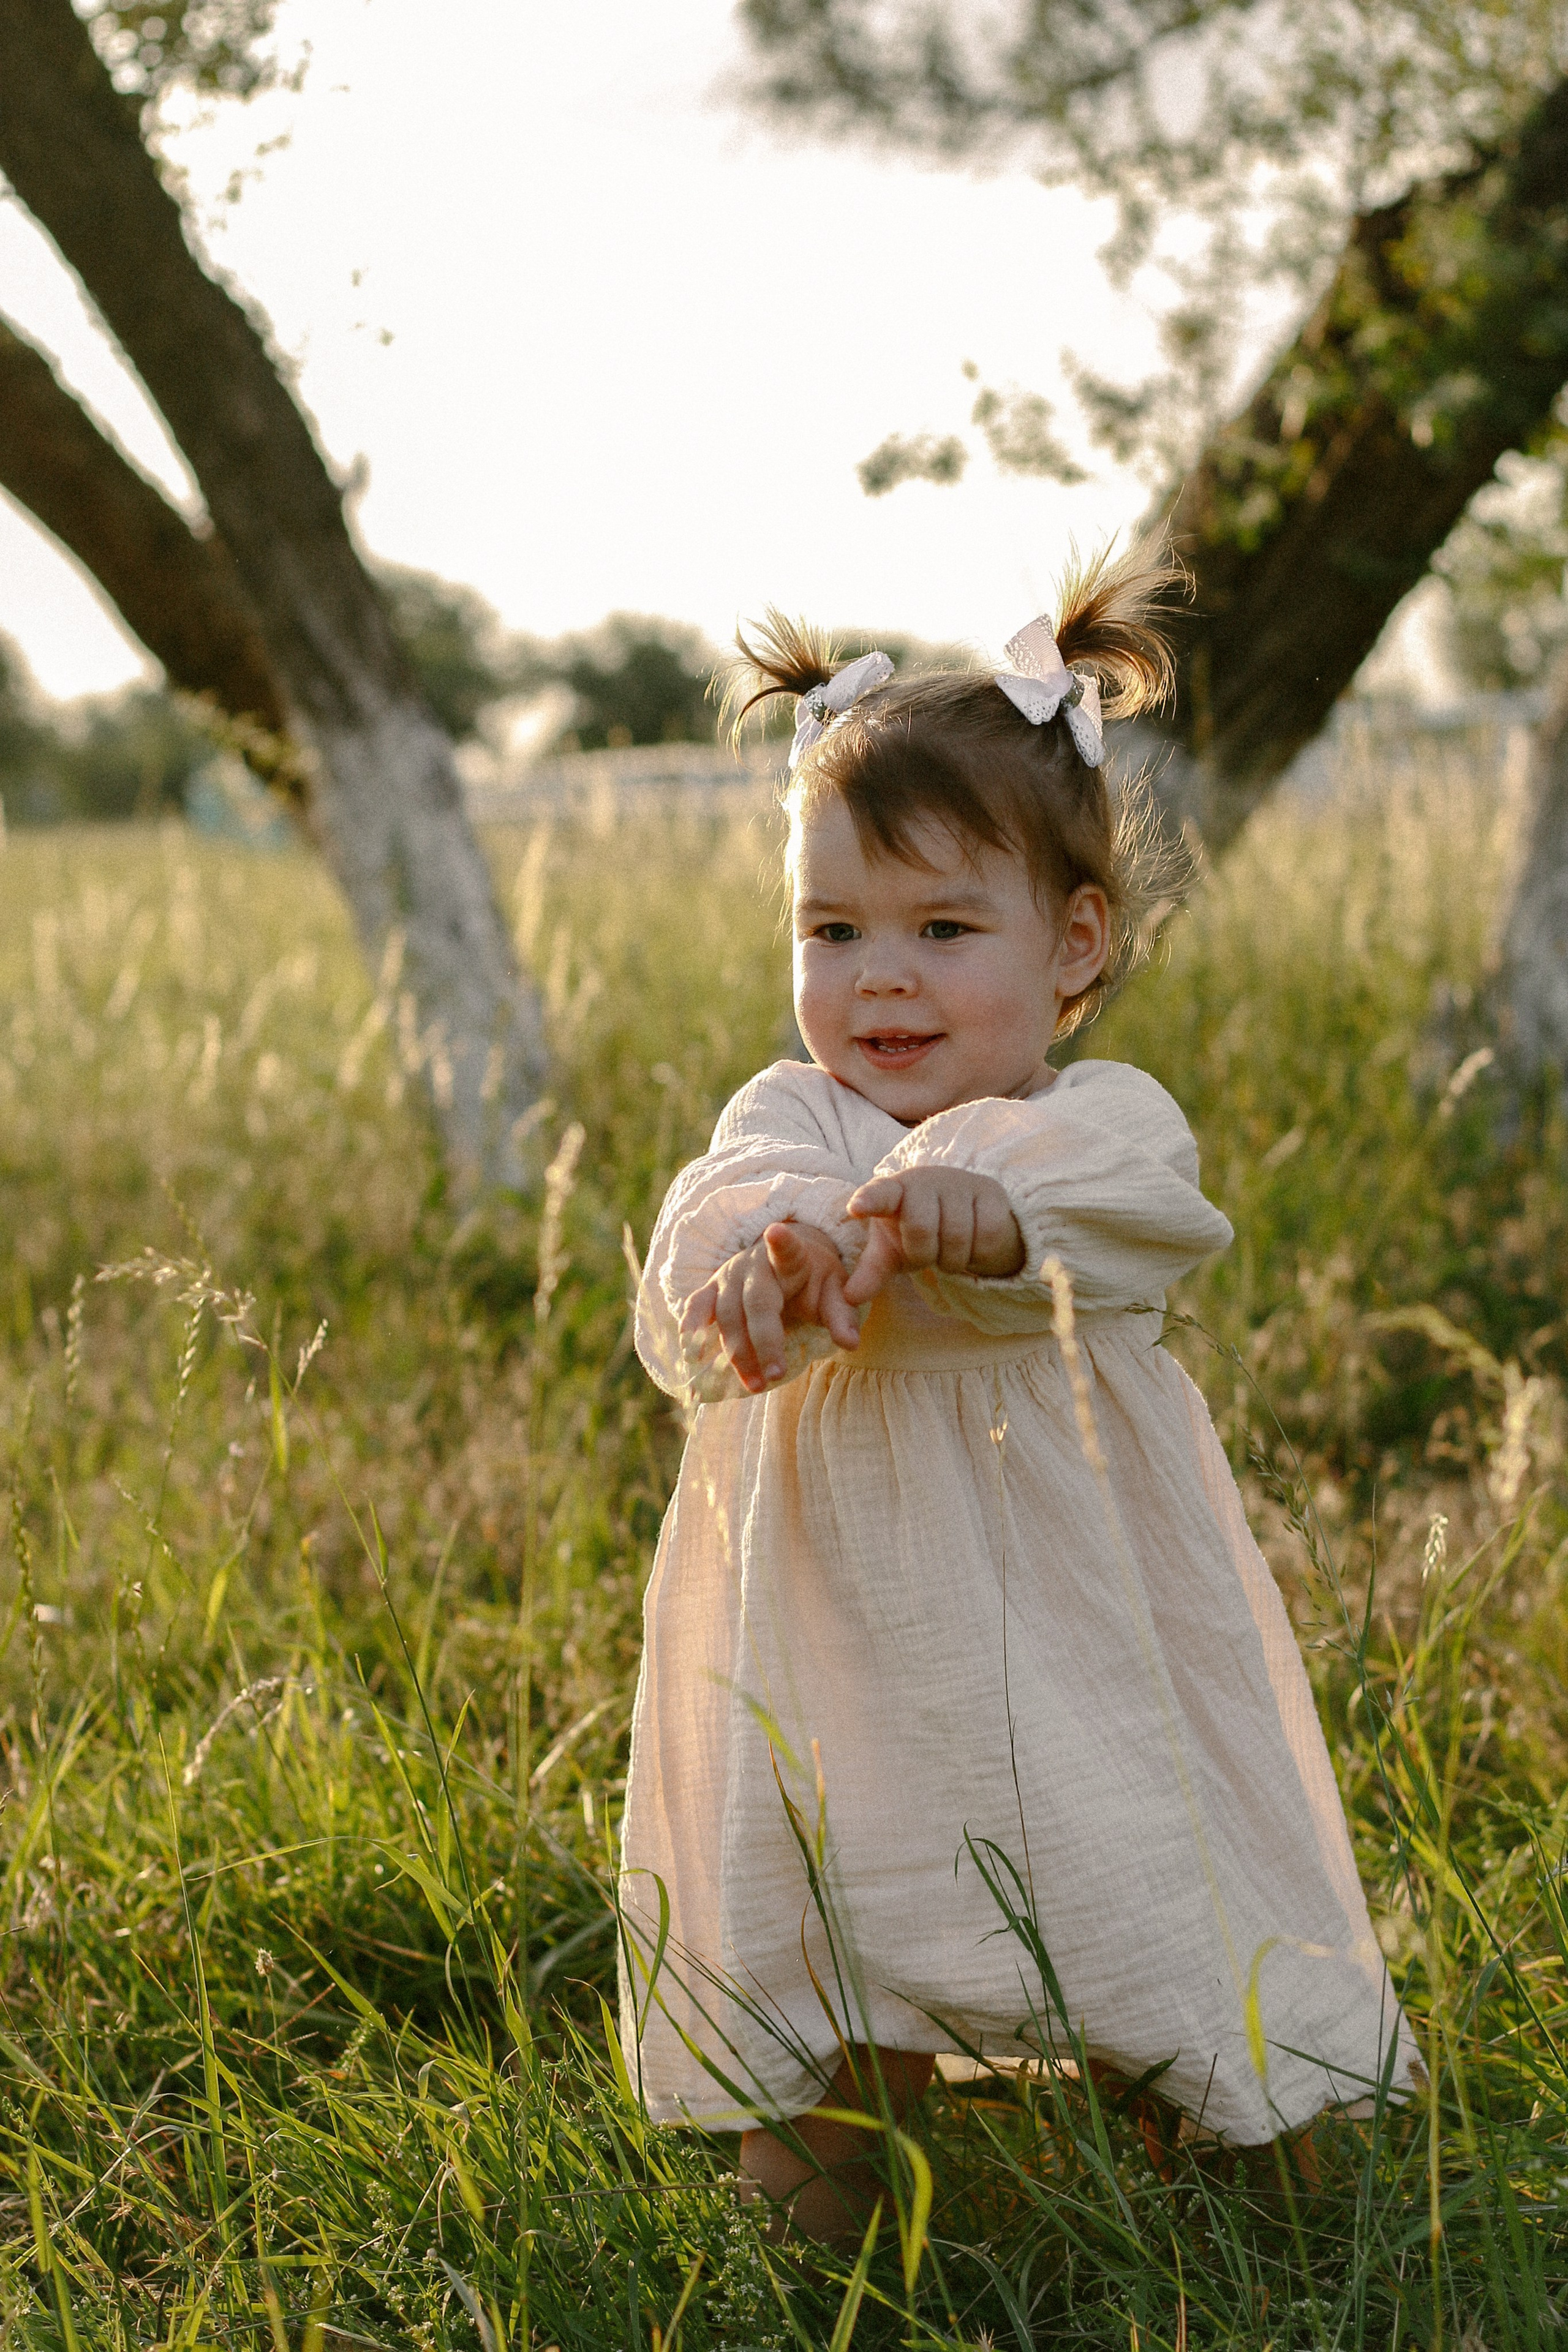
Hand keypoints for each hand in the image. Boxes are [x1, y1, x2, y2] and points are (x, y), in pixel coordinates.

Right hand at [681, 1222, 859, 1393]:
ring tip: (756, 1385)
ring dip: (738, 1353)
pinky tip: (690, 1352)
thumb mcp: (835, 1291)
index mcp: (791, 1257)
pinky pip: (697, 1306)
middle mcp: (754, 1263)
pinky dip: (691, 1325)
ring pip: (728, 1315)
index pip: (787, 1250)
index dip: (782, 1243)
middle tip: (776, 1375)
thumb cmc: (813, 1278)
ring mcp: (729, 1275)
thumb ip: (841, 1316)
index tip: (775, 1232)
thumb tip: (850, 1344)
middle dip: (764, 1341)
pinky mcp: (712, 1288)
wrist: (784, 1256)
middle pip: (756, 1303)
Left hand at [842, 1168, 1023, 1305]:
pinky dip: (979, 1253)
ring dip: (952, 1259)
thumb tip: (850, 1298)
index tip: (856, 1208)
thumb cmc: (915, 1232)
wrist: (963, 1213)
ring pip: (957, 1236)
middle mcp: (924, 1180)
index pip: (878, 1193)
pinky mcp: (990, 1191)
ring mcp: (958, 1182)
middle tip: (927, 1253)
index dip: (868, 1200)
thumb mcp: (891, 1251)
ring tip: (948, 1251)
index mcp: (892, 1191)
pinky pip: (987, 1235)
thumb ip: (871, 1272)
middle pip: (921, 1229)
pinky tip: (972, 1245)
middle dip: (924, 1254)